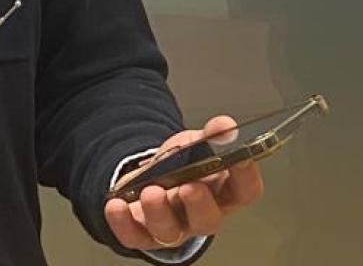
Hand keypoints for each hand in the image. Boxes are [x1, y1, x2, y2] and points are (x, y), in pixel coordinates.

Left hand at [102, 116, 263, 252]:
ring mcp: (175, 228)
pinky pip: (134, 235)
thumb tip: (225, 126)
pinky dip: (122, 222)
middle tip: (189, 187)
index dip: (246, 176)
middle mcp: (202, 215)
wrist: (153, 179)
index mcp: (223, 192)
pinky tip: (116, 205)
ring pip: (170, 231)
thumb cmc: (184, 166)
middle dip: (198, 204)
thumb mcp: (198, 144)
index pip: (245, 191)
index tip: (241, 158)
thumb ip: (211, 135)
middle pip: (208, 220)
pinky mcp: (145, 235)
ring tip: (150, 192)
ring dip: (159, 212)